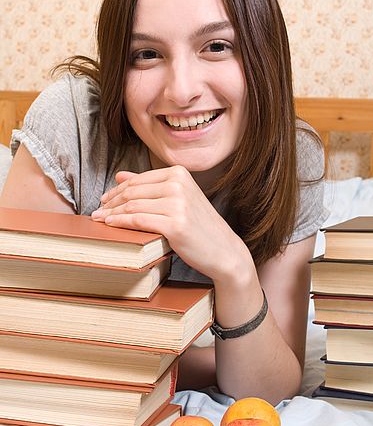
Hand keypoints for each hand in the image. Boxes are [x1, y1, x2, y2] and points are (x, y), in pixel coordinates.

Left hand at [91, 166, 251, 281]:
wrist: (224, 251)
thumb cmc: (199, 227)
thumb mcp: (178, 199)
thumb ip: (150, 186)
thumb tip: (120, 175)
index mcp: (179, 174)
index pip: (138, 180)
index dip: (116, 190)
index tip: (103, 200)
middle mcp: (178, 184)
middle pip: (132, 191)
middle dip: (110, 202)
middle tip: (97, 211)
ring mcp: (177, 204)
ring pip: (132, 206)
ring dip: (111, 213)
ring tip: (99, 220)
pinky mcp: (175, 224)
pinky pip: (138, 220)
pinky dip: (120, 222)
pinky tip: (110, 225)